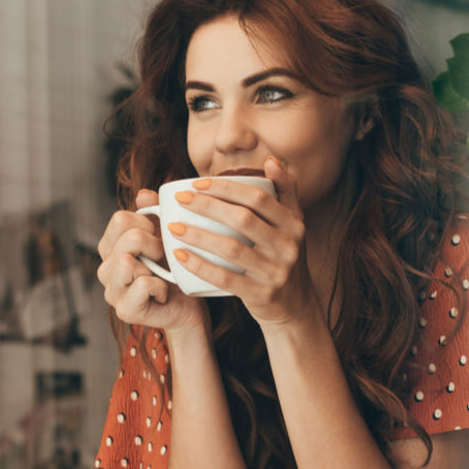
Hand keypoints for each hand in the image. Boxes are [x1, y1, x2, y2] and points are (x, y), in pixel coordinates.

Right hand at [97, 189, 207, 333]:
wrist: (189, 308)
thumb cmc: (175, 271)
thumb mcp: (165, 237)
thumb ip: (154, 213)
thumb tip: (144, 195)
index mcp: (110, 248)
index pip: (120, 219)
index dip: (147, 224)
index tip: (159, 238)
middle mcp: (105, 269)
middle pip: (128, 238)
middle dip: (155, 245)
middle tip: (163, 260)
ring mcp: (111, 291)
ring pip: (128, 261)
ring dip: (155, 267)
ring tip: (161, 276)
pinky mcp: (124, 310)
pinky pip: (143, 284)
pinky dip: (161, 287)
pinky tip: (162, 294)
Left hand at [166, 157, 319, 326]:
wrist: (295, 307)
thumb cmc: (283, 258)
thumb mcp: (293, 225)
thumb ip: (285, 192)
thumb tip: (270, 161)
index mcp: (294, 224)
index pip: (258, 197)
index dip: (226, 187)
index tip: (197, 183)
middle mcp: (289, 246)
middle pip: (243, 219)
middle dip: (207, 206)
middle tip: (180, 200)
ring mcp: (276, 272)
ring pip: (232, 248)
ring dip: (198, 235)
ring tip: (173, 226)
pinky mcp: (262, 295)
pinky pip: (226, 278)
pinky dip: (201, 266)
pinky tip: (180, 256)